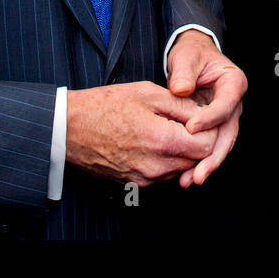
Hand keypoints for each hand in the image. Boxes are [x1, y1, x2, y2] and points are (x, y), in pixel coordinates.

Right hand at [64, 81, 216, 185]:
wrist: (70, 128)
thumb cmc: (105, 105)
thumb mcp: (147, 93)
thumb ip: (181, 105)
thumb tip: (204, 113)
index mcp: (161, 140)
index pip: (206, 146)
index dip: (208, 129)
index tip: (199, 117)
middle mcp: (155, 166)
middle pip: (196, 160)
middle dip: (197, 141)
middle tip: (185, 121)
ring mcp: (144, 179)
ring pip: (181, 169)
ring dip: (182, 151)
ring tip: (167, 128)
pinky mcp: (134, 184)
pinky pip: (163, 174)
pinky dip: (166, 159)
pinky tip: (153, 141)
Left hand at [167, 30, 247, 186]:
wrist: (192, 58)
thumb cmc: (191, 54)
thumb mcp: (186, 57)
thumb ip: (183, 73)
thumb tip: (180, 90)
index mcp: (234, 83)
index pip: (225, 105)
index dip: (210, 118)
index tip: (190, 128)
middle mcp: (234, 103)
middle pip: (228, 133)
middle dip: (213, 155)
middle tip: (198, 174)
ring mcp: (226, 116)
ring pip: (221, 144)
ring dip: (206, 164)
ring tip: (190, 181)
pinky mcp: (214, 126)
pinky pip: (209, 145)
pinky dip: (199, 161)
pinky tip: (186, 176)